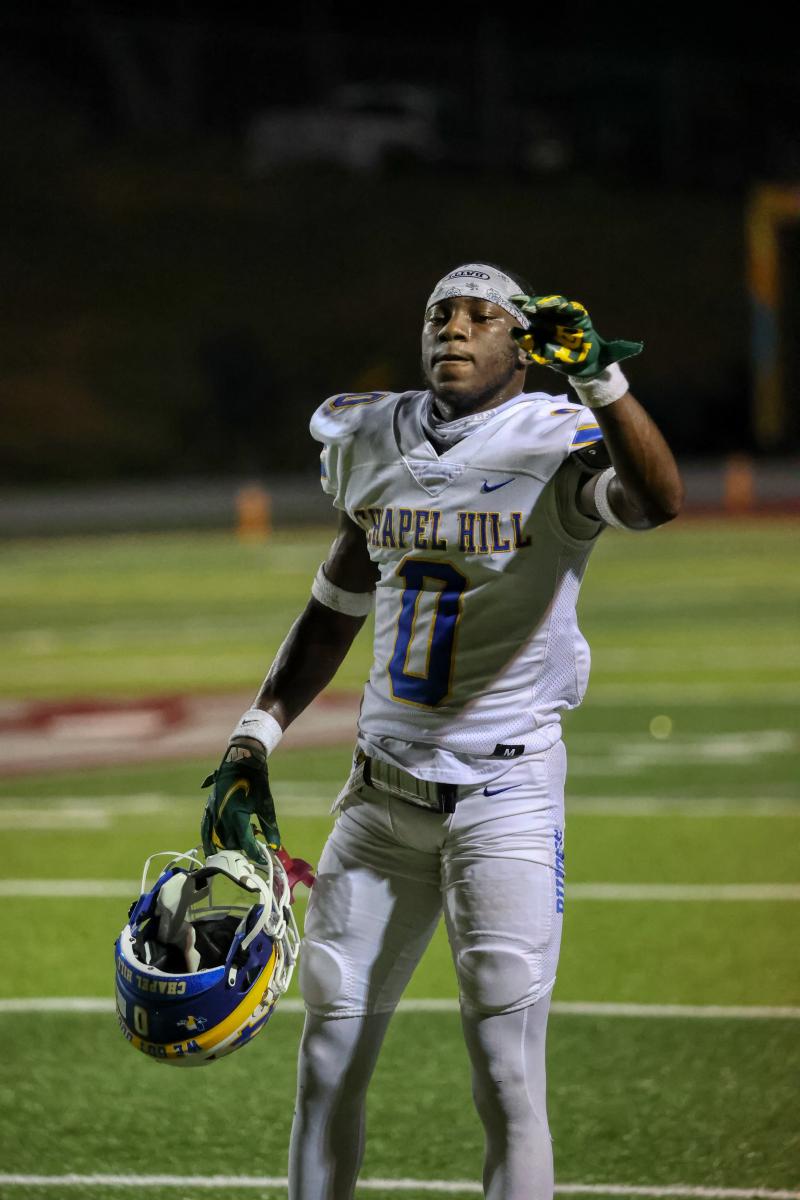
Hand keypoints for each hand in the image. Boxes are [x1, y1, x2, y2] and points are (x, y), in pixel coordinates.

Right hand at [201, 741, 280, 863]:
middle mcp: (222, 816)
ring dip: (228, 845)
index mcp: (237, 815)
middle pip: (232, 843)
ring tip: (238, 845)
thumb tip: (275, 846)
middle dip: (243, 847)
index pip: (245, 843)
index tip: (262, 858)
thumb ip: (270, 828)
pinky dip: (208, 840)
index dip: (255, 853)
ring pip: (218, 839)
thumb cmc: (257, 781)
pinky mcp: (208, 807)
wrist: (242, 760)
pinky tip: (211, 849)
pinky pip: (205, 829)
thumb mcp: (266, 805)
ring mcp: (213, 811)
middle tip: (253, 844)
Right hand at [510, 293, 642, 378]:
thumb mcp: (610, 354)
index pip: (568, 308)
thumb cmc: (596, 357)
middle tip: (525, 302)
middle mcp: (562, 320)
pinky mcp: (540, 341)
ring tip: (516, 307)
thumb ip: (621, 350)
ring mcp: (549, 329)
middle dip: (537, 305)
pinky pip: (530, 339)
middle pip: (548, 309)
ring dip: (526, 314)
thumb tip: (638, 347)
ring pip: (537, 319)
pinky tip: (515, 334)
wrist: (584, 366)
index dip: (559, 305)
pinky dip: (523, 338)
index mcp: (578, 320)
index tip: (553, 305)